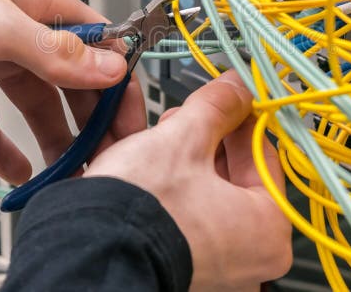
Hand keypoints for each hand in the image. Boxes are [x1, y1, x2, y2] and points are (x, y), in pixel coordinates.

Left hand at [0, 0, 144, 183]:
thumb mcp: (2, 27)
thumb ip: (58, 53)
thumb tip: (112, 69)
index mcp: (45, 7)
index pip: (100, 48)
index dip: (118, 86)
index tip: (129, 124)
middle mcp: (26, 32)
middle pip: (72, 82)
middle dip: (90, 121)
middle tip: (103, 159)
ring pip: (36, 105)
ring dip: (52, 139)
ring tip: (66, 174)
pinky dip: (2, 146)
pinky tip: (15, 172)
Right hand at [85, 71, 292, 290]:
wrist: (83, 249)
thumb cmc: (143, 210)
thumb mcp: (184, 139)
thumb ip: (217, 106)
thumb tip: (236, 87)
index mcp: (266, 231)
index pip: (263, 156)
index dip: (240, 117)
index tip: (226, 98)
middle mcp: (245, 258)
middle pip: (231, 174)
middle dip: (205, 136)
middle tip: (189, 113)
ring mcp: (210, 263)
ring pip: (201, 190)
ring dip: (179, 152)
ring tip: (158, 130)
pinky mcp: (176, 260)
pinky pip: (179, 210)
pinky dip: (163, 180)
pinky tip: (141, 150)